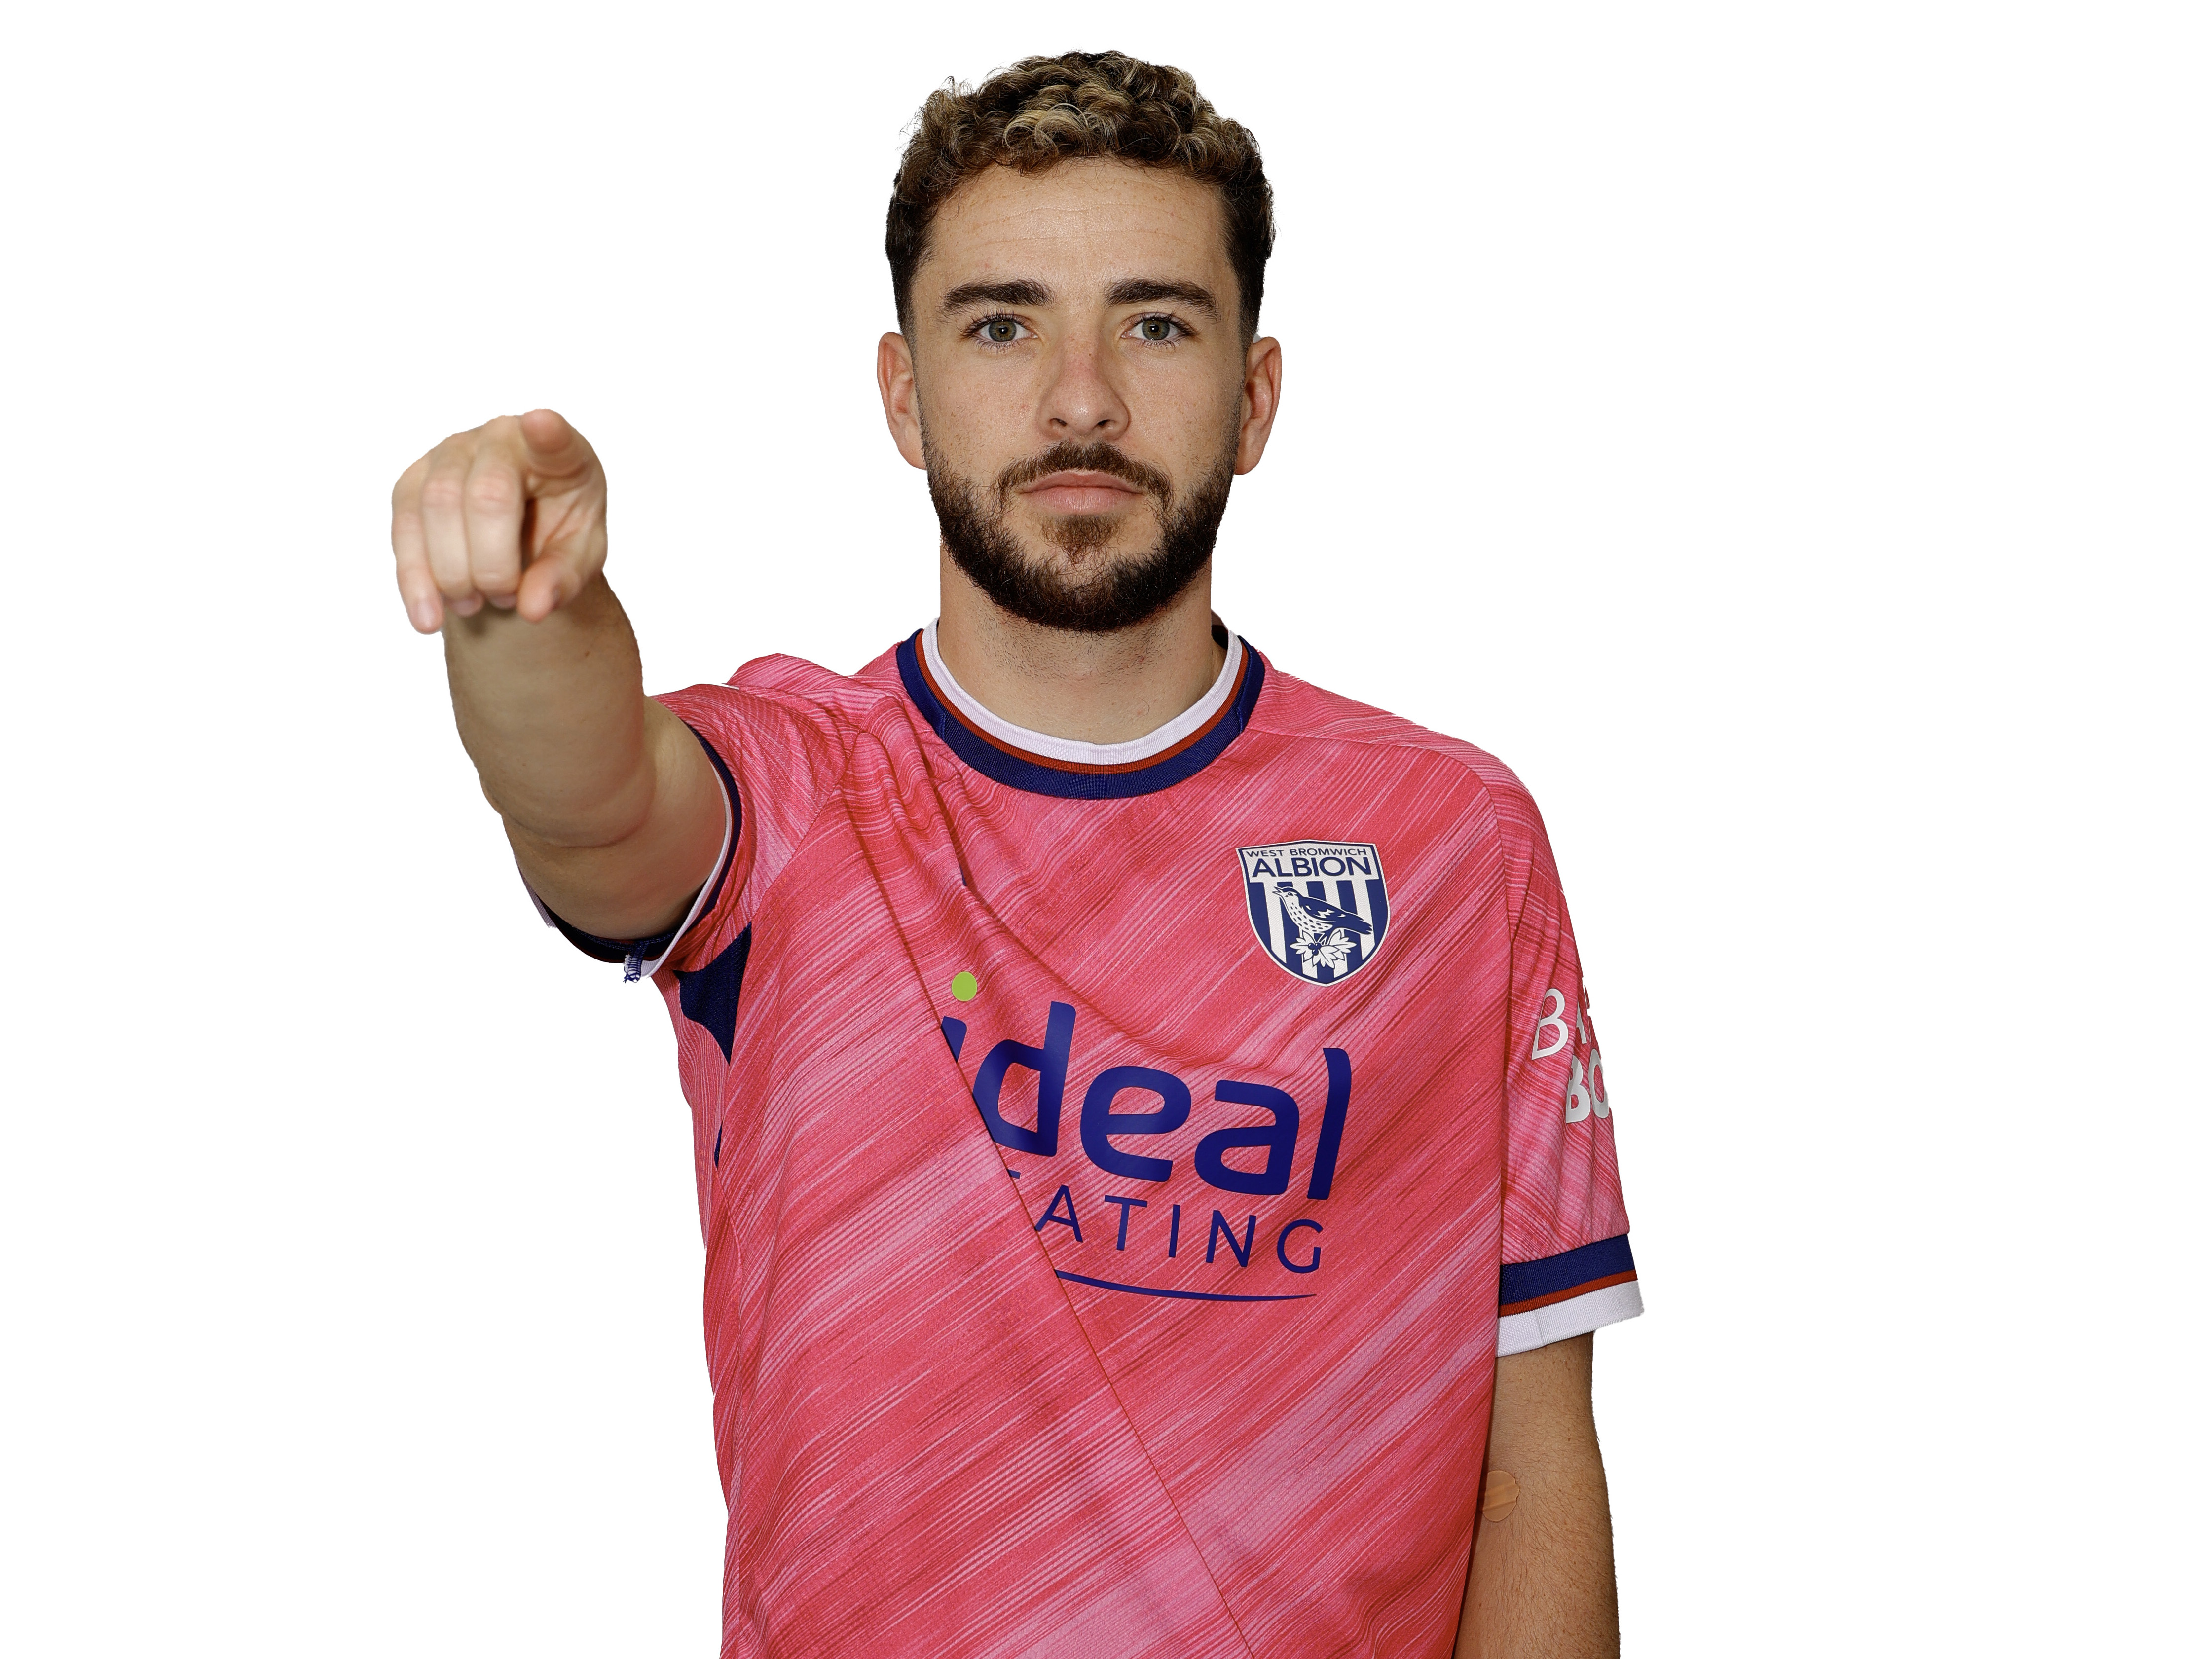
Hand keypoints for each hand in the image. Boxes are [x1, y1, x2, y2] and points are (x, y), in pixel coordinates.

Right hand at [390, 409, 606, 632]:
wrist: (521, 530)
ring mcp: (450, 454)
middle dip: (490, 563)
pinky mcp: (413, 481)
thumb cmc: (559, 528)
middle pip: (483, 496)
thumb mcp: (581, 556)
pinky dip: (414, 578)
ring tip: (472, 607)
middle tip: (504, 599)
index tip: (541, 424)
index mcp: (557, 452)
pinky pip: (403, 527)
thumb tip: (533, 608)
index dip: (547, 433)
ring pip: (434, 508)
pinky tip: (428, 617)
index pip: (553, 438)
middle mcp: (499, 439)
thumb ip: (565, 578)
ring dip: (451, 572)